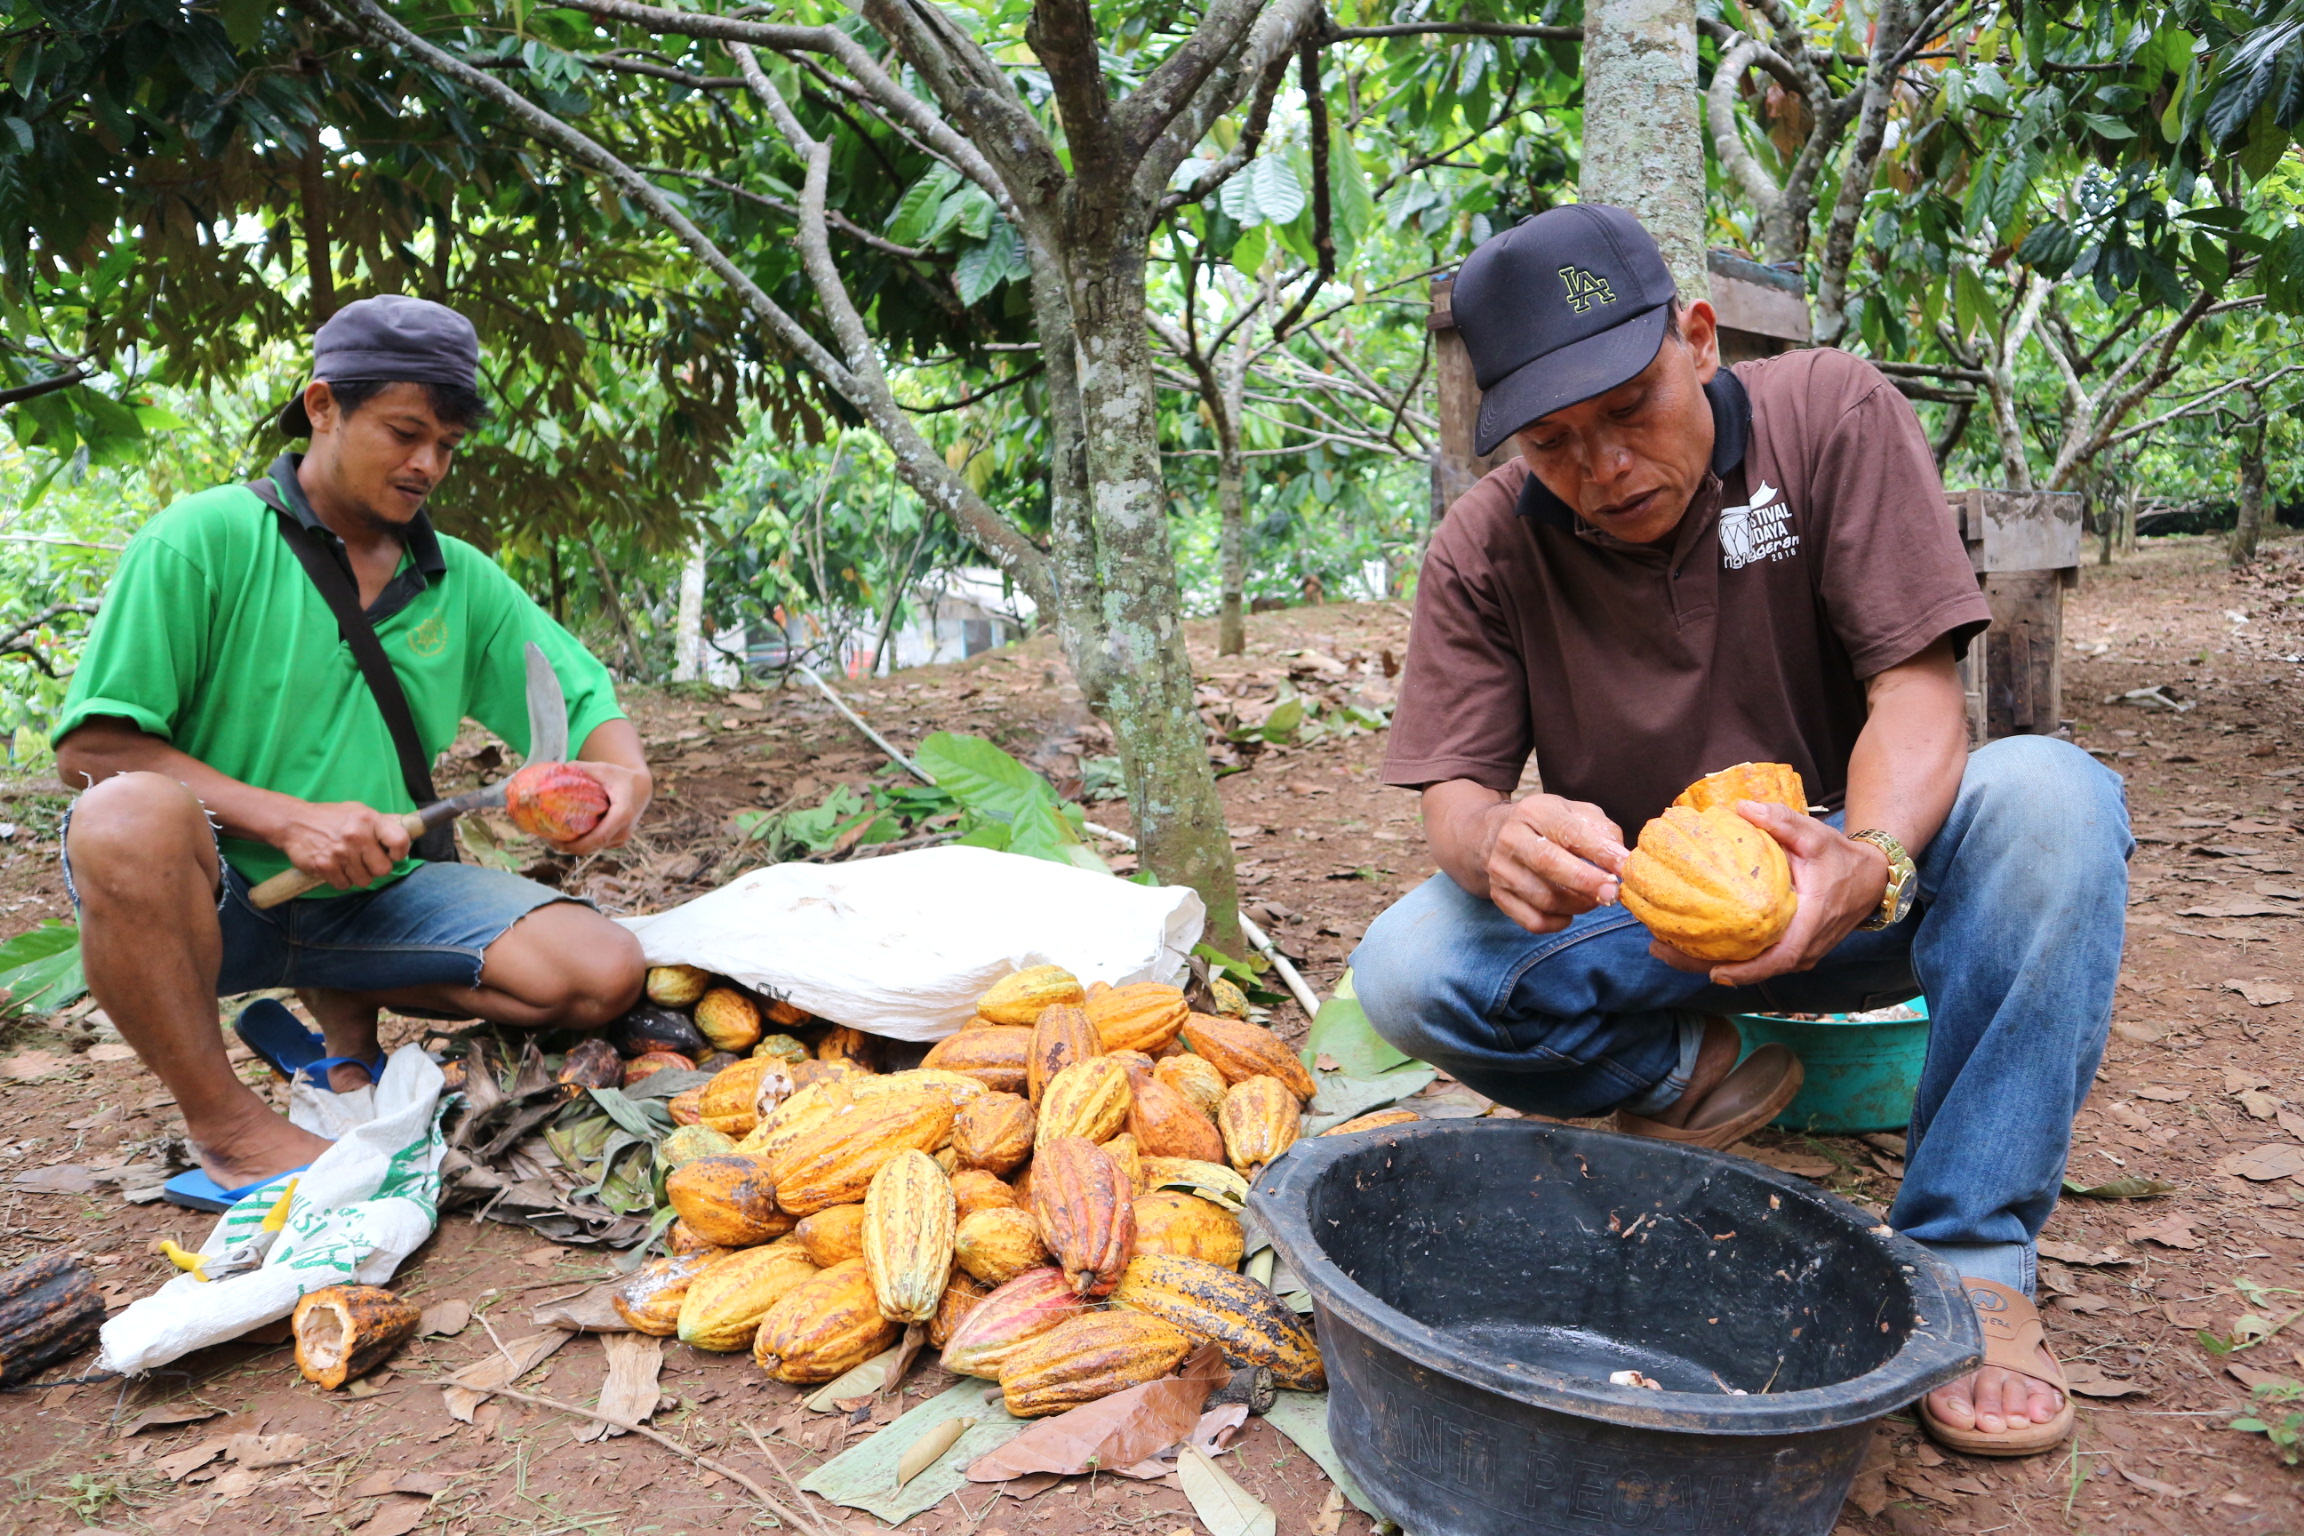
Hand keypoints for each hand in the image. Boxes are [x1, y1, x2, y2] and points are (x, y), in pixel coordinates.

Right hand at [275, 799, 412, 890]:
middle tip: (366, 861)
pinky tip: (336, 867)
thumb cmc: (331, 817)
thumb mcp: (359, 811)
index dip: (401, 852)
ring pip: (364, 881)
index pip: (400, 840)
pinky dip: (341, 880)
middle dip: (376, 868)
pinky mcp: (324, 866)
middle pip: (383, 869)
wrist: (294, 822)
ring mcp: (340, 853)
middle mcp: (356, 836)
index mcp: (369, 820)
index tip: (393, 854)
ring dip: (358, 875)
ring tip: (349, 862)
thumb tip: (409, 827)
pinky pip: (344, 885)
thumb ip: (383, 821)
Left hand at [553, 760, 652, 855]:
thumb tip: (553, 770)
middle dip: (566, 846)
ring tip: (551, 836)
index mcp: (622, 814)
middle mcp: (623, 831)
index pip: (597, 838)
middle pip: (590, 847)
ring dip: (572, 846)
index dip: (573, 844)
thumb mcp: (601, 768)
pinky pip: (596, 846)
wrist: (642, 787)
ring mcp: (621, 838)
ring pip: (592, 848)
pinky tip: (566, 836)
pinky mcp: (617, 841)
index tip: (553, 839)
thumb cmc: (620, 776)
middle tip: (545, 838)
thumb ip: (579, 768)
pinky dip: (581, 843)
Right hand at [1479, 794, 1630, 935]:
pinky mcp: (1498, 896)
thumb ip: (1602, 830)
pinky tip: (1569, 911)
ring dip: (1578, 905)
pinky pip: (1534, 921)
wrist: (1491, 835)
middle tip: (1613, 893)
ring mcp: (1500, 870)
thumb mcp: (1573, 813)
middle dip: (1587, 882)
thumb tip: (1620, 859)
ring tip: (1594, 898)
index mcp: (1535, 812)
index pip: (1570, 832)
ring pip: (1544, 898)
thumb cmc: (1546, 826)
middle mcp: (1511, 838)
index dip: (1600, 852)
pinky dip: (1559, 922)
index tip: (1624, 867)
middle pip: (1549, 864)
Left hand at [1649, 799, 1888, 985]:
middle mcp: (1803, 948)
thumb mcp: (1814, 835)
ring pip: (1751, 967)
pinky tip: (1689, 939)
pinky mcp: (1790, 949)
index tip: (1714, 972)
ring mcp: (1797, 952)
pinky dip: (1723, 954)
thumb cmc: (1839, 858)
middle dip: (1704, 967)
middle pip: (1753, 970)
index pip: (1779, 958)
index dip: (1747, 970)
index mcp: (1809, 925)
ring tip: (1662, 947)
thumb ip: (1781, 821)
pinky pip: (1755, 958)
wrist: (1870, 879)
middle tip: (1660, 950)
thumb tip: (1742, 807)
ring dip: (1706, 962)